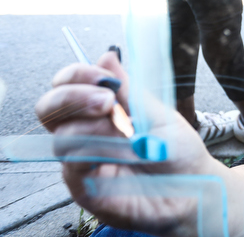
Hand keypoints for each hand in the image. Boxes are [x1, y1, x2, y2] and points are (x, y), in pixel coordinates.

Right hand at [35, 52, 217, 235]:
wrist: (196, 187)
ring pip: (62, 137)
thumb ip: (129, 89)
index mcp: (98, 111)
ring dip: (97, 129)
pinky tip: (124, 151)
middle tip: (107, 100)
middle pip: (48, 108)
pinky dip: (98, 153)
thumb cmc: (177, 151)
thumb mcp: (157, 113)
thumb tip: (107, 55)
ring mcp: (81, 162)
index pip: (66, 85)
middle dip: (73, 96)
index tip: (105, 78)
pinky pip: (73, 166)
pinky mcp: (84, 189)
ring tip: (130, 133)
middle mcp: (83, 133)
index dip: (76, 75)